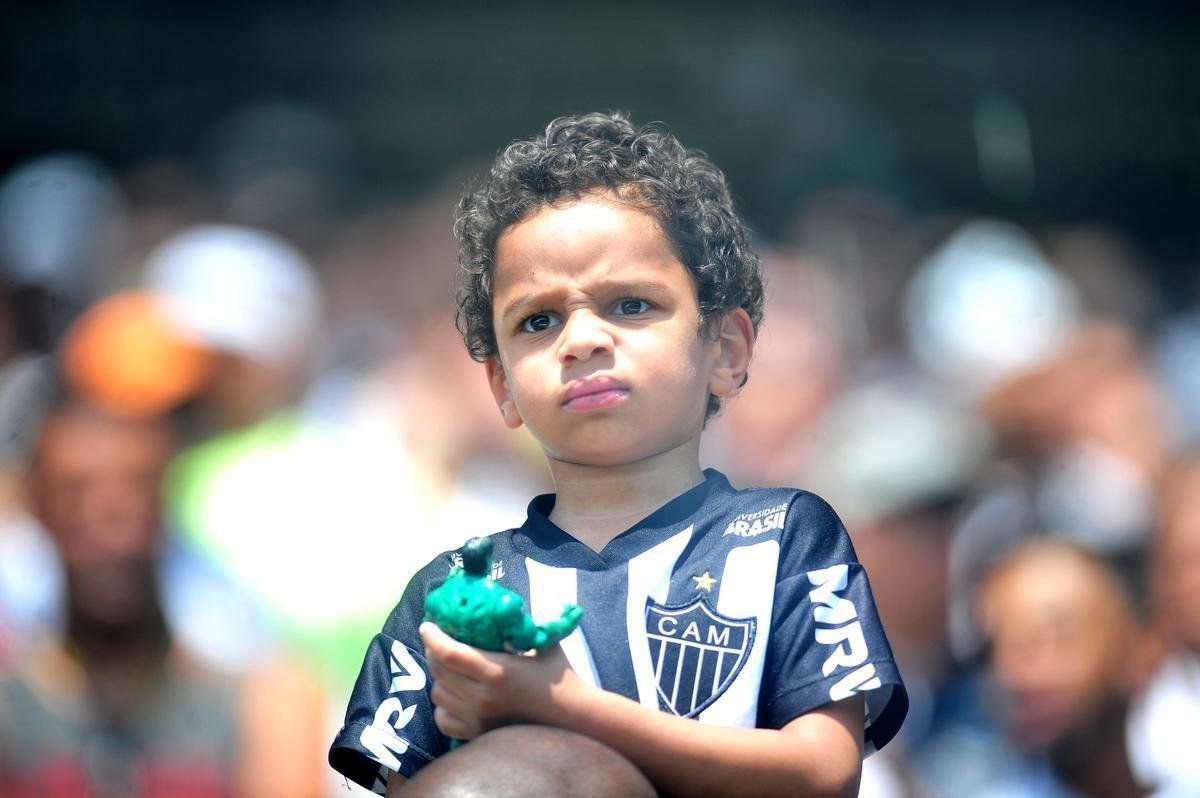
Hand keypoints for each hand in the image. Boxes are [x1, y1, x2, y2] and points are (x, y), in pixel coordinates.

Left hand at [418, 621, 585, 740]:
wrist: (574, 719)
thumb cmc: (560, 678)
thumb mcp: (542, 644)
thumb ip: (519, 627)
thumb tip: (500, 606)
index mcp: (497, 672)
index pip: (451, 653)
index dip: (433, 637)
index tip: (427, 625)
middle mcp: (483, 698)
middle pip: (439, 672)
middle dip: (433, 652)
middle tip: (437, 640)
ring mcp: (479, 719)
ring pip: (439, 696)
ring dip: (439, 678)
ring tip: (448, 666)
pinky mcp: (479, 734)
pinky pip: (444, 720)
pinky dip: (443, 707)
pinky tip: (454, 695)